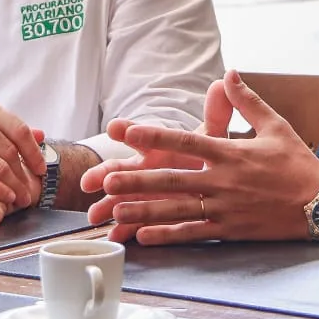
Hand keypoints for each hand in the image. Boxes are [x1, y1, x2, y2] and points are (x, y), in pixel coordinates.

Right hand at [0, 98, 45, 206]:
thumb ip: (4, 127)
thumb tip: (42, 134)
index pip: (18, 129)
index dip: (33, 152)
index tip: (41, 169)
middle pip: (10, 150)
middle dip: (25, 174)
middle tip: (34, 190)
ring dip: (14, 185)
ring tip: (23, 198)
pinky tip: (5, 198)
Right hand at [81, 76, 231, 240]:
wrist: (210, 182)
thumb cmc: (204, 156)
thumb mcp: (212, 137)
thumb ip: (216, 114)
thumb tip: (223, 82)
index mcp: (158, 147)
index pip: (139, 135)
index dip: (127, 130)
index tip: (115, 127)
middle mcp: (146, 169)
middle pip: (121, 169)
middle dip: (106, 174)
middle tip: (94, 180)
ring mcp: (145, 193)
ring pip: (121, 198)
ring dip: (108, 204)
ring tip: (96, 214)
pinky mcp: (150, 216)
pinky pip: (135, 224)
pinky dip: (124, 231)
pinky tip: (114, 236)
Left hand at [87, 70, 318, 244]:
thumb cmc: (297, 163)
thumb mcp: (275, 125)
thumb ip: (247, 100)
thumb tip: (229, 72)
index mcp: (231, 154)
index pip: (186, 142)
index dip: (154, 137)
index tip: (127, 132)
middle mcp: (223, 181)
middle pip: (172, 179)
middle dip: (138, 180)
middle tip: (105, 180)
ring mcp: (225, 208)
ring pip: (177, 210)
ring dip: (145, 210)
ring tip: (115, 211)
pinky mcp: (230, 230)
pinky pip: (194, 234)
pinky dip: (169, 235)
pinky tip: (145, 236)